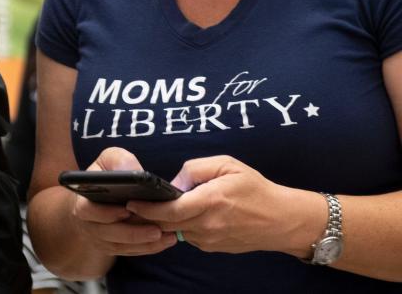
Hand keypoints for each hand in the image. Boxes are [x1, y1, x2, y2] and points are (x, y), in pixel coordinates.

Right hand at [68, 147, 177, 256]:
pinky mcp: (112, 246)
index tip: (126, 210)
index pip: (87, 211)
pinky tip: (165, 240)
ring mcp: (100, 238)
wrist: (99, 193)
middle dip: (133, 233)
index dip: (106, 213)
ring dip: (144, 243)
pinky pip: (129, 251)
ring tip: (166, 236)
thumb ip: (118, 160)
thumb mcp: (109, 159)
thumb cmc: (106, 174)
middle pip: (107, 234)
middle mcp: (88, 223)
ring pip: (120, 246)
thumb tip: (131, 172)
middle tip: (156, 229)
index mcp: (82, 200)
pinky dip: (148, 248)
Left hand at [126, 155, 319, 256]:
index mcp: (210, 201)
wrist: (282, 220)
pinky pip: (190, 236)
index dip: (146, 208)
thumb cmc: (255, 187)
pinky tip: (185, 214)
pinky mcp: (214, 248)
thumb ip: (194, 169)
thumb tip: (173, 184)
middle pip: (167, 224)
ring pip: (176, 231)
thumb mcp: (226, 164)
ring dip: (166, 220)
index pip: (169, 210)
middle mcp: (208, 225)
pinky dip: (182, 226)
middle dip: (149, 214)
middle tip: (135, 203)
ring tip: (158, 206)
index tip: (131, 201)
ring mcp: (211, 240)